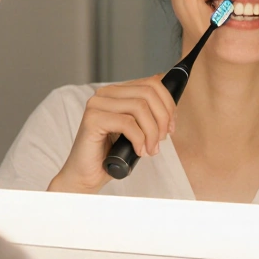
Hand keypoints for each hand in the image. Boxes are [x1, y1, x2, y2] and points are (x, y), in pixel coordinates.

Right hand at [46, 75, 175, 193]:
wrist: (86, 175)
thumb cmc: (111, 154)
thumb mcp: (136, 130)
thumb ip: (148, 116)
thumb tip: (171, 108)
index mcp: (117, 92)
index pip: (151, 83)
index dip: (168, 104)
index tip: (172, 125)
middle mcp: (105, 94)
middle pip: (148, 93)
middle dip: (163, 117)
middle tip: (163, 139)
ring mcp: (97, 105)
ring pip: (140, 107)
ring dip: (152, 131)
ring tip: (151, 149)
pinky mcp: (93, 119)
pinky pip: (128, 123)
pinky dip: (139, 139)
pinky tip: (139, 150)